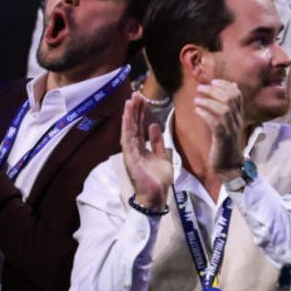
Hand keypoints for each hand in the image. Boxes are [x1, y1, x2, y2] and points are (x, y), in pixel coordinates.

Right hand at [120, 92, 172, 208]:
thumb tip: (154, 126)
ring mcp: (131, 153)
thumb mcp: (163, 156)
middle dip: (135, 110)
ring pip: (129, 130)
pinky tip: (128, 116)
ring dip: (129, 115)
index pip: (140, 127)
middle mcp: (134, 148)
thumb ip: (158, 142)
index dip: (141, 113)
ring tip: (130, 100)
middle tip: (136, 94)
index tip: (142, 99)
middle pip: (134, 125)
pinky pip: (128, 139)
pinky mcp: (130, 157)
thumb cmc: (159, 179)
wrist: (157, 196)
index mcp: (142, 148)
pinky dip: (128, 126)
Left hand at [194, 80, 245, 178]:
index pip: (237, 95)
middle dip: (214, 91)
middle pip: (230, 99)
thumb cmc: (226, 142)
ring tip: (196, 100)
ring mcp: (231, 130)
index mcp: (239, 116)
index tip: (213, 81)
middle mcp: (237, 120)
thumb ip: (230, 106)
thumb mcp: (229, 122)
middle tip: (201, 88)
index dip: (225, 85)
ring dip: (208, 102)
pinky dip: (206, 115)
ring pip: (224, 110)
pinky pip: (216, 124)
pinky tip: (197, 111)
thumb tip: (232, 86)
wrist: (229, 165)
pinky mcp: (223, 139)